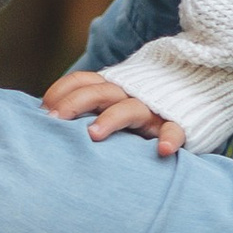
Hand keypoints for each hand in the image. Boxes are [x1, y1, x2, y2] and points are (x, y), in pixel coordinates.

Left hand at [42, 68, 186, 154]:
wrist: (190, 99)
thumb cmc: (134, 114)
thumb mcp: (108, 108)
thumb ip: (84, 112)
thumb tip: (43, 124)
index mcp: (110, 89)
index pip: (82, 81)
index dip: (60, 92)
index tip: (41, 112)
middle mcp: (128, 95)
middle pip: (99, 92)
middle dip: (74, 103)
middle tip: (54, 121)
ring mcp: (151, 110)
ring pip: (130, 109)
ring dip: (111, 119)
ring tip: (93, 134)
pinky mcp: (175, 125)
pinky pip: (174, 129)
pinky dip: (170, 138)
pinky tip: (164, 150)